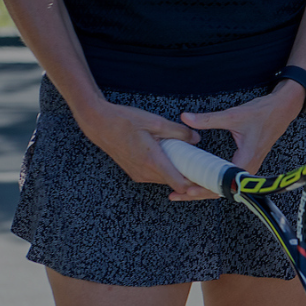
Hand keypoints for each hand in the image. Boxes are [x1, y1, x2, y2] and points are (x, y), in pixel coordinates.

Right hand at [74, 99, 203, 199]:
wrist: (98, 123)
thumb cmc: (125, 121)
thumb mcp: (156, 122)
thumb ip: (179, 132)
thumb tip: (196, 140)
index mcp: (153, 162)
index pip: (181, 185)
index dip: (196, 184)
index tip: (207, 176)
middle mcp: (144, 173)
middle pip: (175, 183)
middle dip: (190, 176)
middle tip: (202, 163)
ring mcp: (138, 174)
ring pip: (165, 179)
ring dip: (177, 171)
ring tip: (186, 156)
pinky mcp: (134, 172)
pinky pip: (155, 175)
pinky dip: (166, 169)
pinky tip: (170, 155)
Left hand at [180, 79, 305, 191]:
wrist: (282, 110)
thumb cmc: (263, 113)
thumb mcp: (233, 116)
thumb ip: (208, 119)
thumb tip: (186, 118)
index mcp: (246, 159)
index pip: (222, 182)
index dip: (203, 189)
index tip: (186, 189)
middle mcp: (248, 168)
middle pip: (221, 190)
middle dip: (198, 193)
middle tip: (176, 194)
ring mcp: (248, 168)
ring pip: (224, 186)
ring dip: (204, 189)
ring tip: (183, 191)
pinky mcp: (246, 165)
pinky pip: (228, 179)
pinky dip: (212, 182)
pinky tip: (199, 180)